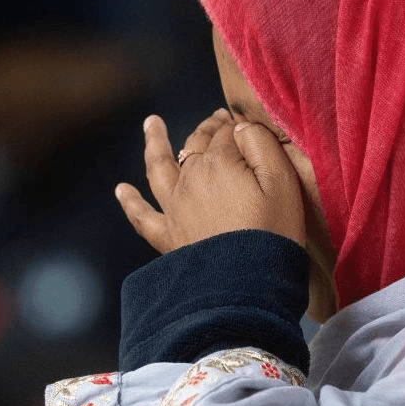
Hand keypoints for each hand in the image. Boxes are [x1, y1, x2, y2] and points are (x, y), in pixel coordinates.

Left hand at [115, 109, 304, 252]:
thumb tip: (240, 127)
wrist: (249, 285)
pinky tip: (121, 191)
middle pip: (197, 144)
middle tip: (220, 120)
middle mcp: (190, 179)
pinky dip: (131, 202)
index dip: (239, 126)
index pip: (226, 133)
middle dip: (209, 129)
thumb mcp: (283, 182)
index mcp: (220, 162)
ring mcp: (176, 208)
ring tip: (151, 124)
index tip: (251, 127)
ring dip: (154, 143)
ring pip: (160, 167)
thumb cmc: (274, 232)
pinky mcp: (169, 238)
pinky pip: (143, 217)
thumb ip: (262, 144)